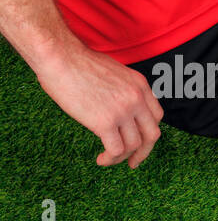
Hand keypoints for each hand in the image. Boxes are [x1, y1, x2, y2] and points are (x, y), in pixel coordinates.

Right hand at [34, 43, 164, 167]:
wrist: (59, 57)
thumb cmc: (77, 63)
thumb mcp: (113, 72)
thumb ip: (123, 90)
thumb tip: (118, 108)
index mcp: (140, 85)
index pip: (156, 116)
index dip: (149, 132)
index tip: (140, 142)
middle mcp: (136, 98)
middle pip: (151, 134)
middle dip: (144, 151)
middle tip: (133, 162)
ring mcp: (123, 111)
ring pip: (134, 145)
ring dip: (122, 157)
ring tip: (107, 159)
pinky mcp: (105, 122)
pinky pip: (116, 149)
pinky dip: (110, 159)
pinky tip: (100, 159)